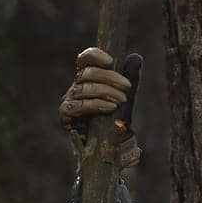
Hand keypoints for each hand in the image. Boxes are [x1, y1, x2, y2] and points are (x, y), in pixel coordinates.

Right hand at [59, 46, 142, 166]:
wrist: (108, 146)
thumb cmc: (114, 119)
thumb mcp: (125, 97)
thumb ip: (129, 77)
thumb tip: (136, 57)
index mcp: (87, 78)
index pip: (84, 59)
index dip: (94, 55)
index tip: (110, 60)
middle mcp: (76, 86)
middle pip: (86, 73)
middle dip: (109, 77)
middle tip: (127, 86)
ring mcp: (69, 100)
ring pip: (83, 88)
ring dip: (105, 92)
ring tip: (122, 100)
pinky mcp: (65, 115)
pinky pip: (78, 106)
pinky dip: (96, 105)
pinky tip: (111, 108)